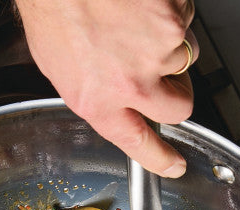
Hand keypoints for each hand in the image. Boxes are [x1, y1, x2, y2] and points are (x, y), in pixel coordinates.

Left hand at [16, 0, 197, 176]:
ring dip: (169, 44)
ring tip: (137, 22)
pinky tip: (142, 2)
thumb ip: (94, 89)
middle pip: (178, 107)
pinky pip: (185, 18)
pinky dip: (170, 10)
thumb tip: (110, 98)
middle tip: (164, 78)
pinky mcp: (175, 17)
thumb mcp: (58, 65)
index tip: (174, 165)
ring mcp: (158, 49)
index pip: (138, 144)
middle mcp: (132, 82)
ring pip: (185, 57)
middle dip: (176, 94)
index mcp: (99, 101)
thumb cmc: (54, 7)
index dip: (161, 159)